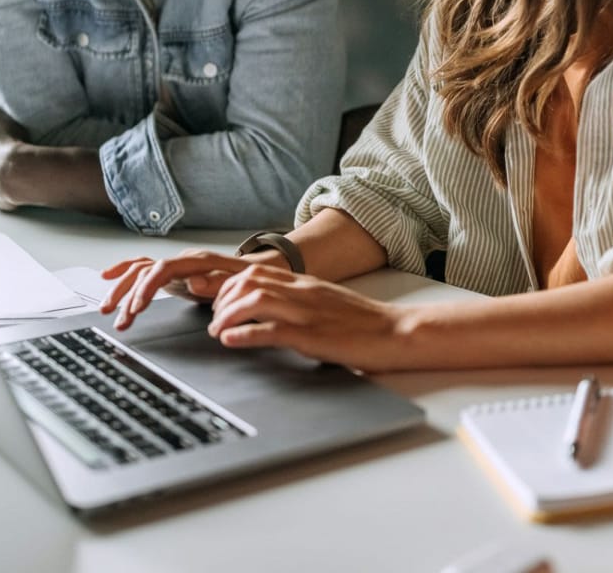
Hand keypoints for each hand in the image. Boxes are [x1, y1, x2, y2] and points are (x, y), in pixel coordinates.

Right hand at [100, 249, 258, 328]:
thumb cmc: (252, 278)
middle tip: (120, 318)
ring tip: (107, 310)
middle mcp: (183, 260)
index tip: (135, 308)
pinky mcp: (174, 273)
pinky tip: (108, 277)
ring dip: (122, 290)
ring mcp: (177, 265)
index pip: (162, 270)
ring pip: (140, 271)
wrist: (261, 270)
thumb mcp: (242, 283)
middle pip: (146, 271)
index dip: (146, 288)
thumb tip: (194, 282)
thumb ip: (219, 283)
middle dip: (128, 294)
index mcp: (198, 262)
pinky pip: (143, 268)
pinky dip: (125, 272)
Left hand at [205, 263, 411, 371]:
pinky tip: (231, 341)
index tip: (217, 302)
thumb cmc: (366, 323)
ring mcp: (307, 312)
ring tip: (218, 331)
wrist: (397, 331)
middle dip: (222, 299)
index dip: (228, 284)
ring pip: (254, 300)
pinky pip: (271, 330)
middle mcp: (303, 292)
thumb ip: (301, 301)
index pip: (255, 271)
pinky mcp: (313, 336)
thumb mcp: (328, 303)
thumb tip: (272, 310)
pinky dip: (244, 334)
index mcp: (306, 283)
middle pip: (248, 280)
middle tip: (215, 320)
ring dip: (227, 315)